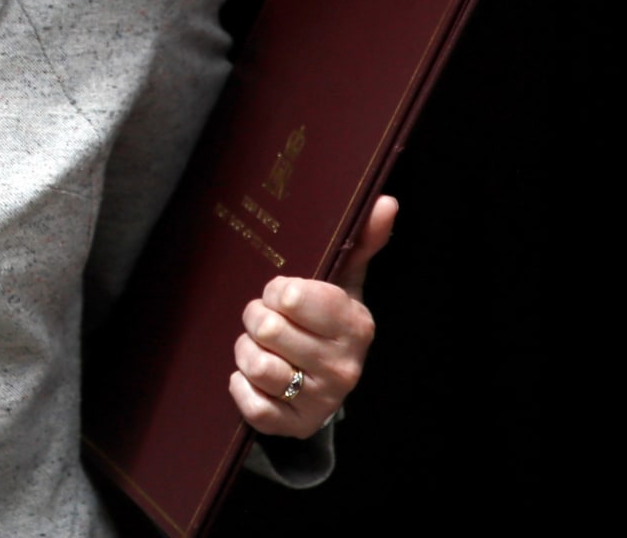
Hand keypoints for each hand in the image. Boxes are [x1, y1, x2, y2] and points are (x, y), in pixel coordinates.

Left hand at [228, 194, 396, 436]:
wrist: (325, 386)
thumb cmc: (328, 322)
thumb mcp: (344, 283)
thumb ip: (362, 241)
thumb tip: (385, 201)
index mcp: (356, 325)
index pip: (292, 297)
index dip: (277, 291)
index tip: (283, 293)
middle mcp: (344, 366)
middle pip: (267, 328)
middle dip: (256, 318)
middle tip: (266, 319)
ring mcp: (321, 400)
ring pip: (256, 364)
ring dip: (246, 351)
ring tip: (259, 345)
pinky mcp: (294, 426)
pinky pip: (251, 404)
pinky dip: (241, 386)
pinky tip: (253, 378)